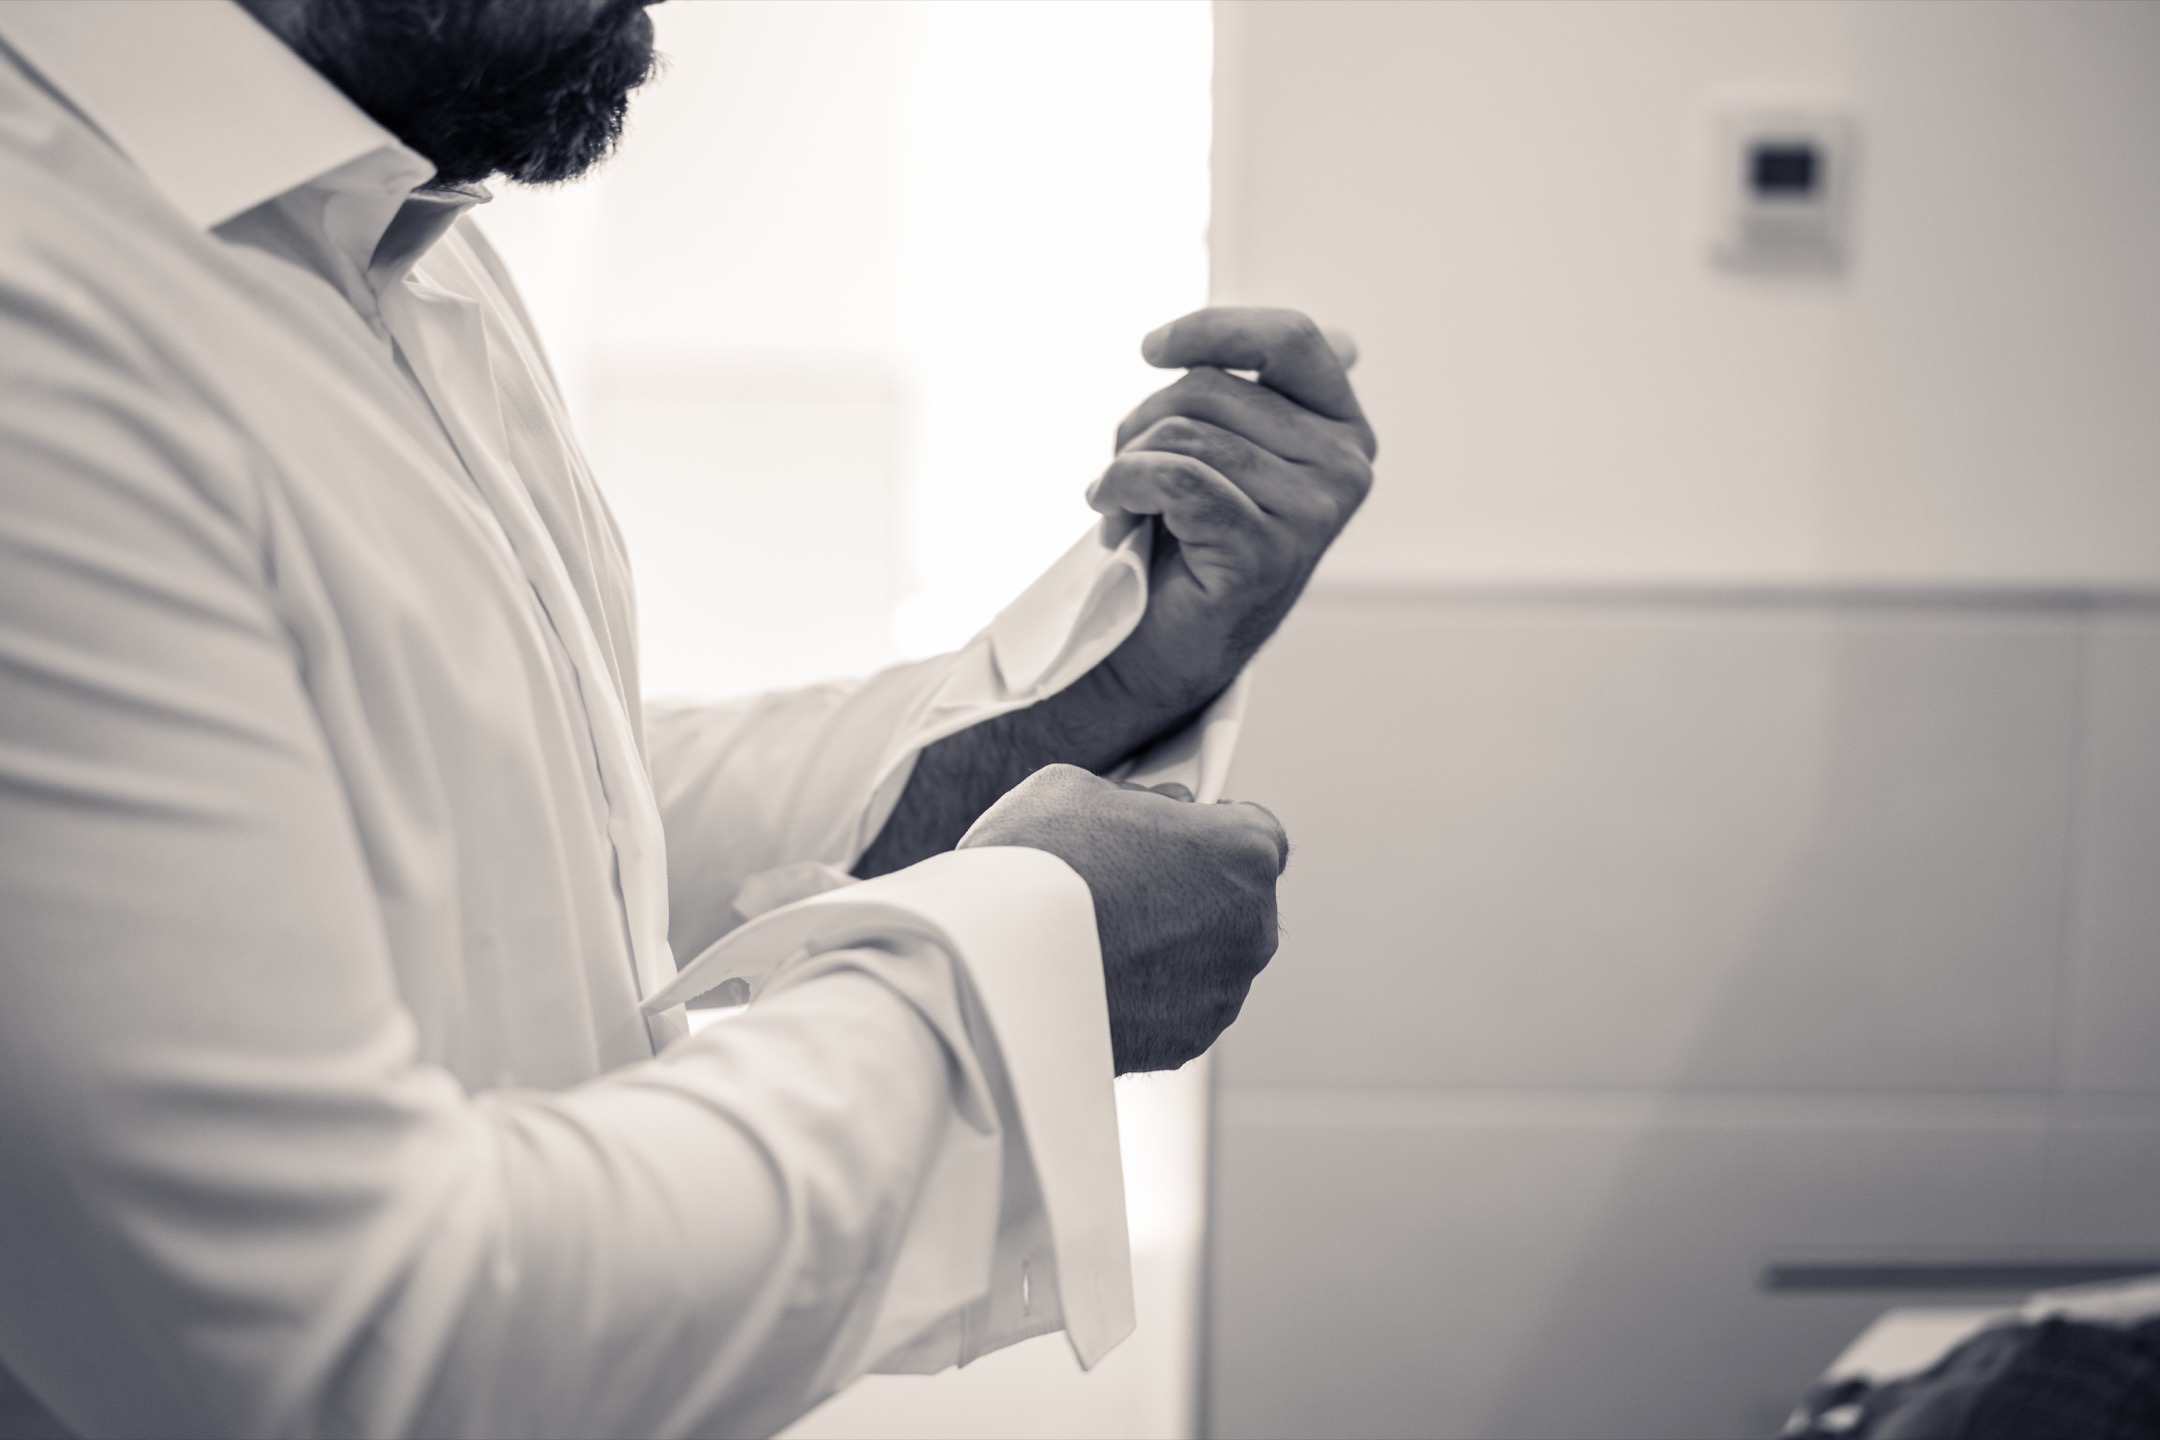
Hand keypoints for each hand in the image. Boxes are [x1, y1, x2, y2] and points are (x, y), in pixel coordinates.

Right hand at [958, 764, 1288, 1073]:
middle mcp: (1251, 926)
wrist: (992, 964)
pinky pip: (1180, 1003)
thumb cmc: (1036, 864)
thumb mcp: (1077, 787)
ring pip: (1208, 954)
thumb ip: (1132, 800)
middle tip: (1124, 879)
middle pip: (1235, 896)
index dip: (1209, 827)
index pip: (1255, 828)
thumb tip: (1141, 816)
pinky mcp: (1186, 1041)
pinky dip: (1150, 990)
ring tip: (1102, 929)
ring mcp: (1222, 991)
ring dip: (1171, 942)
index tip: (1175, 832)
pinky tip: (1099, 970)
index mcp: (1244, 851)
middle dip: (1191, 886)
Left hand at [1084, 306, 1375, 736]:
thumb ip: (1274, 393)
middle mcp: (1345, 468)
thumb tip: (1345, 341)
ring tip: (1123, 503)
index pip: (1292, 338)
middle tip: (1126, 469)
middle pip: (1215, 388)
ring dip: (1128, 463)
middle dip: (1144, 420)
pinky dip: (1123, 487)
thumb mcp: (1236, 448)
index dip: (1214, 328)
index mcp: (1344, 430)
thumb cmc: (1195, 536)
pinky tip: (1113, 515)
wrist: (1169, 644)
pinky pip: (1174, 478)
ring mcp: (1313, 514)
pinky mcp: (1266, 553)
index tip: (1150, 349)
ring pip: (1186, 435)